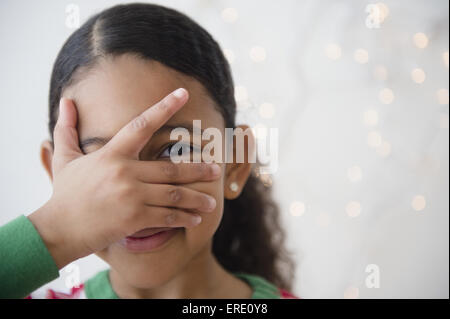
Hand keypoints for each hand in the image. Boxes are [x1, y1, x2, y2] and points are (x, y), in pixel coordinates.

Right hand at [28, 88, 219, 268]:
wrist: (58, 229)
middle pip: (171, 168)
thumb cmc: (64, 194)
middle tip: (216, 169)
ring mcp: (132, 196)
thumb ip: (66, 129)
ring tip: (212, 202)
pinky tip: (195, 219)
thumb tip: (65, 101)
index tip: (183, 93)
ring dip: (197, 198)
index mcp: (112, 154)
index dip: (164, 107)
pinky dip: (183, 218)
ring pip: (174, 194)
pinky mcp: (135, 219)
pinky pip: (166, 217)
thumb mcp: (64, 159)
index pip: (142, 124)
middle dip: (198, 169)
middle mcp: (125, 172)